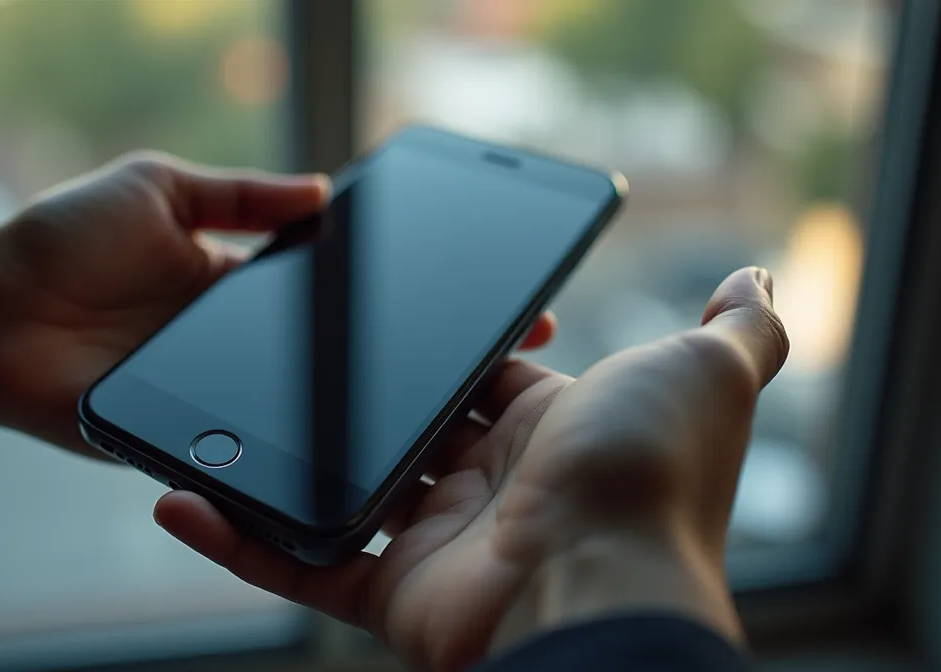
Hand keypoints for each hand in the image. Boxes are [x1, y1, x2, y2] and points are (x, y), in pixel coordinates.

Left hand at [0, 151, 556, 455]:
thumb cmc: (63, 239)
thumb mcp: (158, 186)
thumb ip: (238, 193)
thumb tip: (322, 191)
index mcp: (239, 286)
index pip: (336, 295)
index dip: (396, 298)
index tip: (469, 296)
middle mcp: (240, 348)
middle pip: (335, 360)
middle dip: (410, 366)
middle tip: (496, 359)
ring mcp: (218, 397)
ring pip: (305, 413)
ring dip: (369, 417)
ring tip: (452, 416)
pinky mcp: (187, 441)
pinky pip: (246, 456)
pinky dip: (292, 458)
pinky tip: (366, 456)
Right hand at [153, 267, 787, 670]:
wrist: (600, 584)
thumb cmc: (649, 473)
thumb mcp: (708, 372)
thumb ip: (736, 324)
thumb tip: (754, 275)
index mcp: (553, 431)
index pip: (483, 377)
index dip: (443, 344)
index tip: (389, 311)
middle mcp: (494, 489)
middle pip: (408, 431)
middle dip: (362, 397)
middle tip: (296, 351)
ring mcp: (437, 545)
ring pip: (342, 496)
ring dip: (281, 465)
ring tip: (224, 415)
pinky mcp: (389, 595)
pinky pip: (298, 566)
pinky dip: (238, 540)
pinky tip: (186, 498)